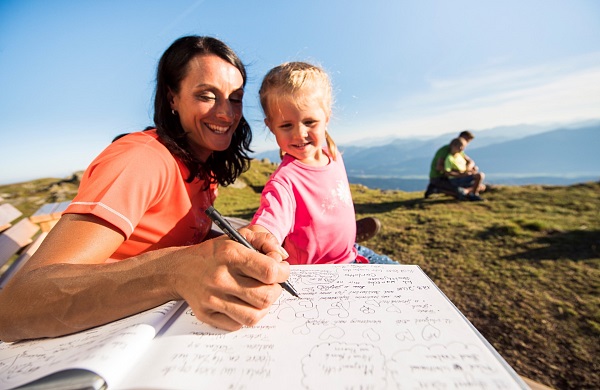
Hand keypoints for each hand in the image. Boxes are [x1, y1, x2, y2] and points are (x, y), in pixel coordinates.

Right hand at [172, 232, 289, 330]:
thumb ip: (265, 239)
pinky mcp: (207, 315)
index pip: (270, 271)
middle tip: (271, 284)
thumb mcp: (239, 235)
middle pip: (265, 297)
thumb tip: (282, 257)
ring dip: (263, 307)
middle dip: (275, 291)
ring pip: (254, 316)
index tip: (281, 270)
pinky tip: (242, 304)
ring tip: (259, 296)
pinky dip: (245, 316)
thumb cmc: (216, 253)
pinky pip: (238, 325)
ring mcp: (212, 299)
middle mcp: (220, 278)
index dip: (283, 272)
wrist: (180, 269)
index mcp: (231, 254)